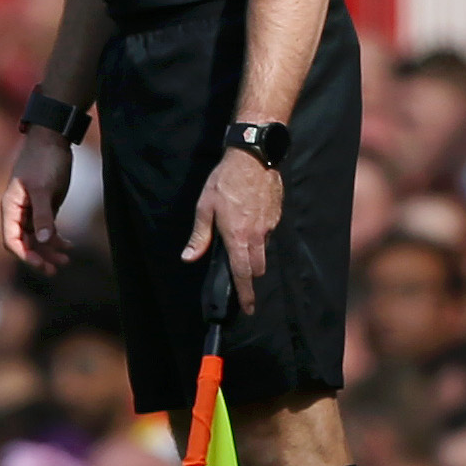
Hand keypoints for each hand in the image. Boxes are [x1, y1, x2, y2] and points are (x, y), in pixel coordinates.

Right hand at [0, 131, 74, 270]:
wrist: (53, 139)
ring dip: (50, 249)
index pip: (11, 238)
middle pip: (25, 242)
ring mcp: (33, 209)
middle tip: (56, 269)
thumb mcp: (44, 188)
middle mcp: (19, 211)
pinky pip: (48, 228)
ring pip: (38, 237)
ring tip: (67, 259)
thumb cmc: (44, 160)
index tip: (40, 264)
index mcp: (11, 206)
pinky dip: (57, 238)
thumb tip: (44, 240)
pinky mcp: (46, 206)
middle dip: (39, 256)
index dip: (24, 254)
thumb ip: (43, 214)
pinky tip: (70, 245)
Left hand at [183, 147, 281, 311]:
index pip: (243, 273)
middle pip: (257, 267)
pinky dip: (260, 233)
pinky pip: (269, 233)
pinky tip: (250, 218)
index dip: (246, 293)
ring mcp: (270, 225)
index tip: (249, 308)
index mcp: (237, 237)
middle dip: (250, 274)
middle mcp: (257, 235)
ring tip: (243, 239)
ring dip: (255, 253)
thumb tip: (188, 258)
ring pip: (264, 250)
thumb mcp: (205, 207)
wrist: (253, 157)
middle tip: (239, 271)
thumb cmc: (225, 181)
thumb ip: (200, 236)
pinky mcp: (277, 215)